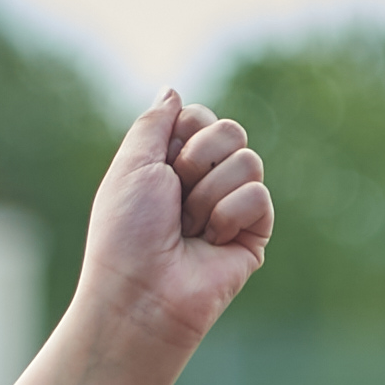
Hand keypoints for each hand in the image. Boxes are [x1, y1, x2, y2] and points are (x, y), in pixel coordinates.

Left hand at [72, 90, 270, 356]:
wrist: (141, 295)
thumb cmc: (126, 235)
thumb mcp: (131, 165)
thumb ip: (154, 123)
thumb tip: (172, 90)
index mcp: (172, 164)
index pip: (200, 117)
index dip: (184, 134)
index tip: (161, 167)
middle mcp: (203, 182)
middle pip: (230, 131)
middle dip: (198, 160)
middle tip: (175, 198)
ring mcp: (231, 207)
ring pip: (249, 160)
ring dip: (209, 194)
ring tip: (189, 229)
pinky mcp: (254, 234)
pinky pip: (259, 196)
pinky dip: (229, 215)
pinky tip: (210, 243)